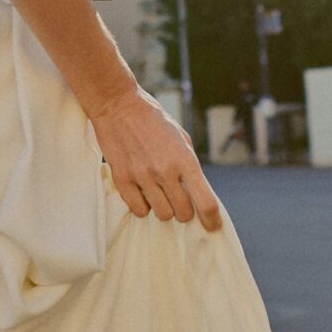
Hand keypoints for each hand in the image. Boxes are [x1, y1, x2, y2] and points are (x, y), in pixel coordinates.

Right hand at [89, 86, 222, 228]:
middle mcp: (165, 170)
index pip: (206, 201)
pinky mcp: (122, 179)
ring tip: (158, 192)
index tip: (213, 226)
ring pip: (162, 214)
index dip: (212, 219)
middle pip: (183, 213)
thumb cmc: (153, 119)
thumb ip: (189, 164)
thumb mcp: (181, 137)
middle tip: (178, 199)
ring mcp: (142, 176)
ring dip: (164, 207)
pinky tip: (143, 192)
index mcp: (184, 159)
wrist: (118, 105)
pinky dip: (143, 205)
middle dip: (184, 210)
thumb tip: (197, 191)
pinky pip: (139, 210)